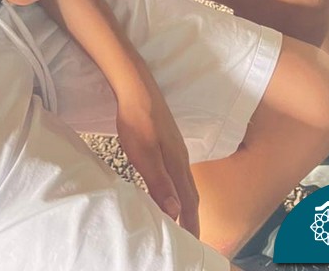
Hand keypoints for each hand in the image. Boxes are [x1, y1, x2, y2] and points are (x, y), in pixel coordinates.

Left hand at [116, 77, 199, 235]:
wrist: (135, 86)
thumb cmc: (138, 120)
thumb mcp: (145, 155)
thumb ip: (160, 183)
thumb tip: (176, 210)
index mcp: (177, 163)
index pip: (188, 200)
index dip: (191, 222)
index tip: (193, 242)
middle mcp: (181, 156)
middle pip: (190, 192)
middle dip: (192, 216)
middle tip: (191, 237)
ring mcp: (175, 146)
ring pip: (185, 181)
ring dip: (186, 201)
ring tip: (183, 216)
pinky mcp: (167, 139)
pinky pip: (177, 171)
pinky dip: (178, 186)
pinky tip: (170, 185)